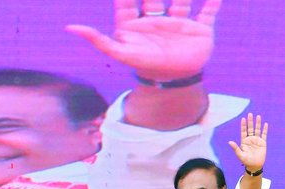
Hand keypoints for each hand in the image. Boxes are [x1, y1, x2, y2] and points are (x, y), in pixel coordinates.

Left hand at [66, 0, 219, 79]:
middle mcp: (158, 20)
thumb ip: (98, 40)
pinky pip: (209, 11)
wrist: (175, 86)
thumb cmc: (146, 68)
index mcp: (139, 23)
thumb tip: (70, 28)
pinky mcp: (200, 29)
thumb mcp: (121, 53)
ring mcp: (180, 24)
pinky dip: (214, 2)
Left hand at [229, 113, 267, 172]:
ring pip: (257, 130)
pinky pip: (264, 135)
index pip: (244, 131)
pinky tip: (265, 124)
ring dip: (257, 123)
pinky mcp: (263, 143)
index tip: (243, 118)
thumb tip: (229, 142)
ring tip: (258, 116)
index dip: (243, 125)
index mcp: (244, 141)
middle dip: (250, 122)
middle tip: (250, 114)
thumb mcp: (240, 155)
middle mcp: (250, 139)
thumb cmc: (246, 161)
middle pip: (250, 128)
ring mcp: (257, 140)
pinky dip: (265, 130)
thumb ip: (235, 148)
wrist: (255, 166)